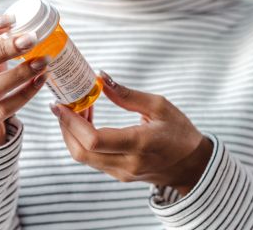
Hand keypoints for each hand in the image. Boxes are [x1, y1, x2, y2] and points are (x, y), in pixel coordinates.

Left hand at [50, 71, 212, 195]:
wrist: (193, 165)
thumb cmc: (180, 132)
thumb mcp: (159, 106)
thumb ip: (126, 94)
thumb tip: (99, 77)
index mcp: (139, 144)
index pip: (94, 139)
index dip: (71, 122)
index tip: (59, 105)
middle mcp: (127, 163)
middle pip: (81, 151)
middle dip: (65, 127)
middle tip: (63, 104)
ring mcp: (122, 173)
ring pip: (83, 157)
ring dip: (73, 133)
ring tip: (77, 109)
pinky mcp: (119, 174)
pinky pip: (92, 159)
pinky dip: (82, 140)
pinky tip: (87, 121)